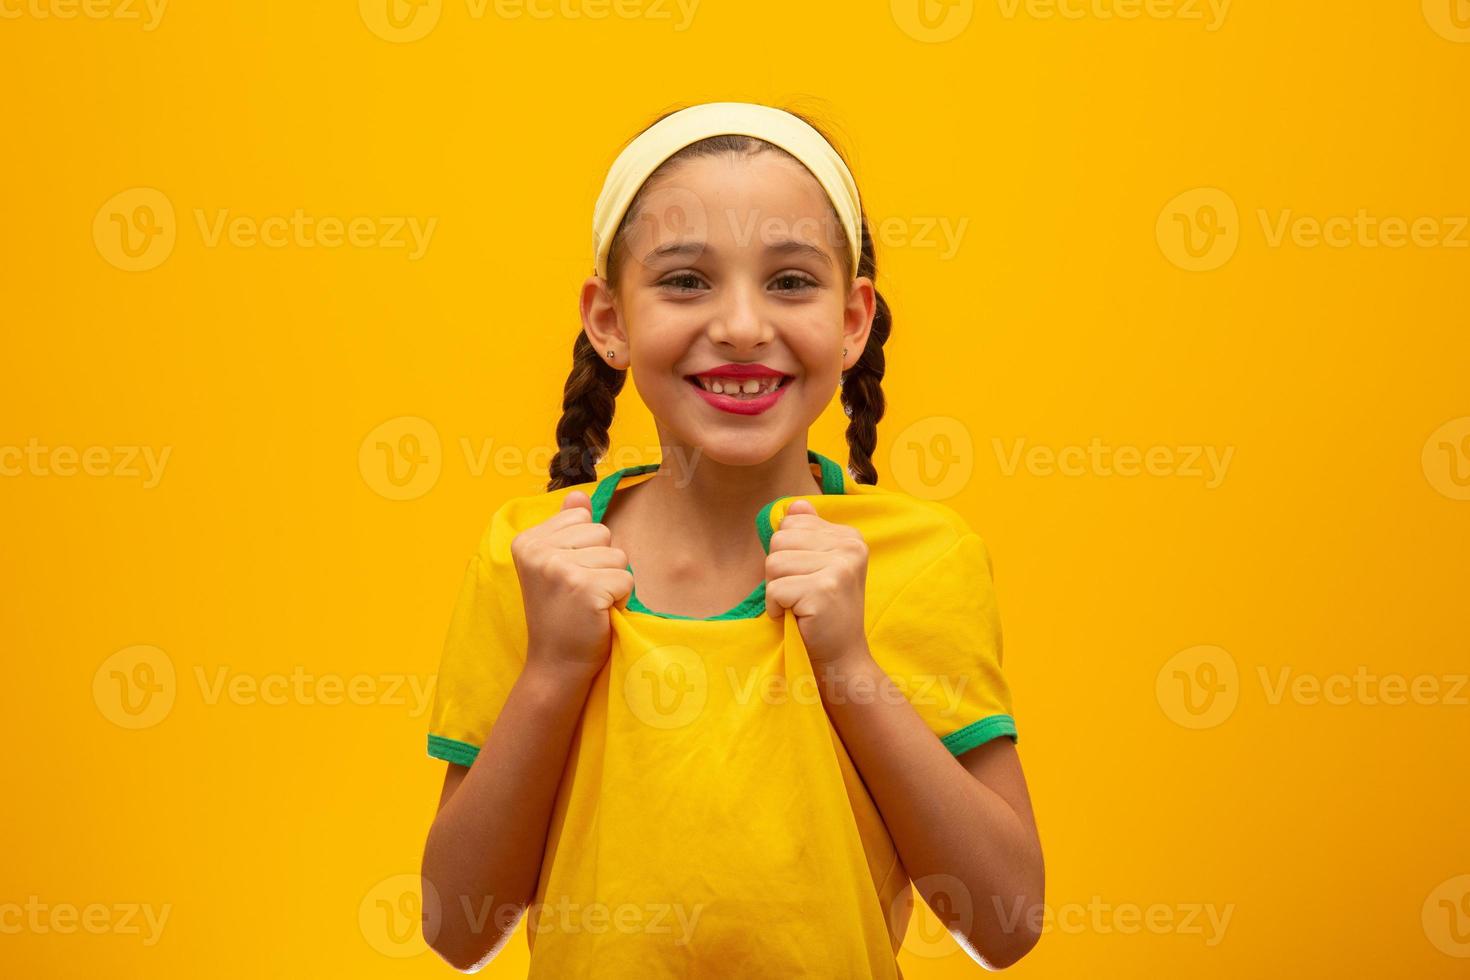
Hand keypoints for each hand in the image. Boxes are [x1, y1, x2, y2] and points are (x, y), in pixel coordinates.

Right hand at [510, 490, 632, 680]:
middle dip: (602, 564)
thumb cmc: (561, 615)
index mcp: (527, 541)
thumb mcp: (556, 566)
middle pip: (603, 532)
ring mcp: (559, 568)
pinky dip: (620, 599)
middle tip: (580, 594)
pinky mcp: (583, 588)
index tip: (567, 578)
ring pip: (618, 555)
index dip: (587, 549)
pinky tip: (597, 614)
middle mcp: (538, 551)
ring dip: (612, 582)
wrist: (555, 665)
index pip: (583, 518)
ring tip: (588, 604)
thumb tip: (578, 495)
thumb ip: (566, 528)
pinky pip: (626, 578)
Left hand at [764, 498, 870, 666]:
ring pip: (773, 563)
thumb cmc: (824, 612)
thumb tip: (794, 505)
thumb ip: (808, 534)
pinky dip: (776, 608)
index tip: (807, 576)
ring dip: (776, 590)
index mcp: (850, 536)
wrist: (840, 656)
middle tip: (799, 594)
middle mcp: (850, 547)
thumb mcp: (820, 566)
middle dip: (778, 571)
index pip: (791, 523)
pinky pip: (775, 589)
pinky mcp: (824, 590)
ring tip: (798, 605)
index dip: (787, 553)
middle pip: (779, 540)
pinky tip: (795, 617)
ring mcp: (840, 568)